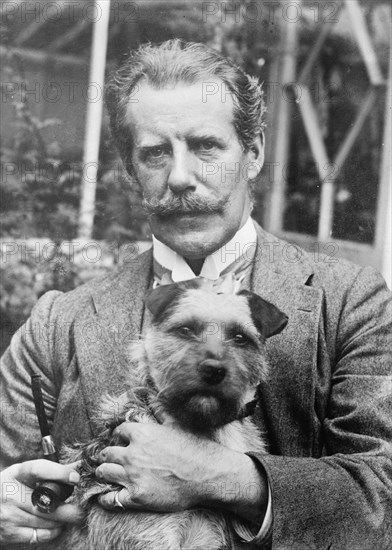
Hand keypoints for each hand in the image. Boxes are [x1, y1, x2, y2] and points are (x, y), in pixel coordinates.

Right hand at [0, 459, 82, 544]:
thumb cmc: (9, 487)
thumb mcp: (23, 474)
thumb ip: (49, 470)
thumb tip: (78, 466)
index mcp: (16, 474)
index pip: (39, 469)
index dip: (59, 473)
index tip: (76, 477)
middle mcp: (11, 494)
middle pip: (46, 502)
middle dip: (69, 508)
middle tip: (82, 509)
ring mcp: (9, 516)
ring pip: (45, 520)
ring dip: (62, 520)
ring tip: (71, 516)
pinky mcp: (9, 534)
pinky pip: (38, 535)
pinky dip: (52, 531)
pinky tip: (57, 525)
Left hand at [95, 422, 267, 523]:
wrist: (207, 473)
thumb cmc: (195, 447)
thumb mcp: (176, 424)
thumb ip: (160, 412)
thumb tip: (153, 399)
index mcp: (141, 433)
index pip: (118, 432)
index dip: (118, 436)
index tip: (120, 441)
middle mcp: (132, 453)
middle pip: (106, 453)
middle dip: (107, 455)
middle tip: (108, 458)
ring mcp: (133, 476)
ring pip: (103, 472)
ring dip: (103, 472)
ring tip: (106, 473)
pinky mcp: (137, 496)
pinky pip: (111, 499)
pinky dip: (106, 498)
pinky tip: (108, 496)